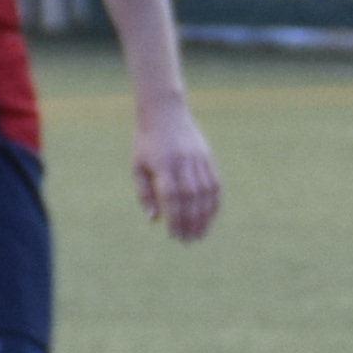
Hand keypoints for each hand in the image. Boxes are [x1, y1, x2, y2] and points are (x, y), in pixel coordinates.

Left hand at [129, 94, 221, 241]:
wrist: (165, 111)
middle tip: (189, 241)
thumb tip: (154, 219)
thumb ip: (145, 193)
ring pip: (206, 193)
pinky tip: (211, 216)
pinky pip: (215, 183)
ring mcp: (198, 159)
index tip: (174, 235)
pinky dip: (214, 202)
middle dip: (191, 222)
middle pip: (191, 198)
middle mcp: (183, 163)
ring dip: (205, 216)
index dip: (175, 218)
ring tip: (201, 234)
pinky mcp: (207, 157)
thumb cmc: (147, 142)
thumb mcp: (137, 165)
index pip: (172, 197)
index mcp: (163, 165)